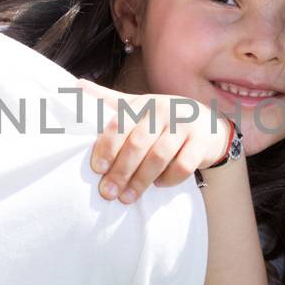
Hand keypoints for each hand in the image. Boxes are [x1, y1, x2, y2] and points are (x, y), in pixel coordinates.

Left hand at [78, 81, 236, 203]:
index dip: (107, 147)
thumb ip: (109, 100)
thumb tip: (76, 86)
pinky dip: (168, 179)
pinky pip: (183, 166)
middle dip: (121, 171)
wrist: (207, 123)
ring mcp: (185, 125)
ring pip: (159, 157)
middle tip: (108, 192)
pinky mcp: (201, 143)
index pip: (120, 124)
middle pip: (138, 144)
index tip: (97, 169)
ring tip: (128, 198)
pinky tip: (158, 185)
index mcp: (144, 103)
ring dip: (141, 181)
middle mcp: (164, 109)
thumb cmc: (164, 119)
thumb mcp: (138, 106)